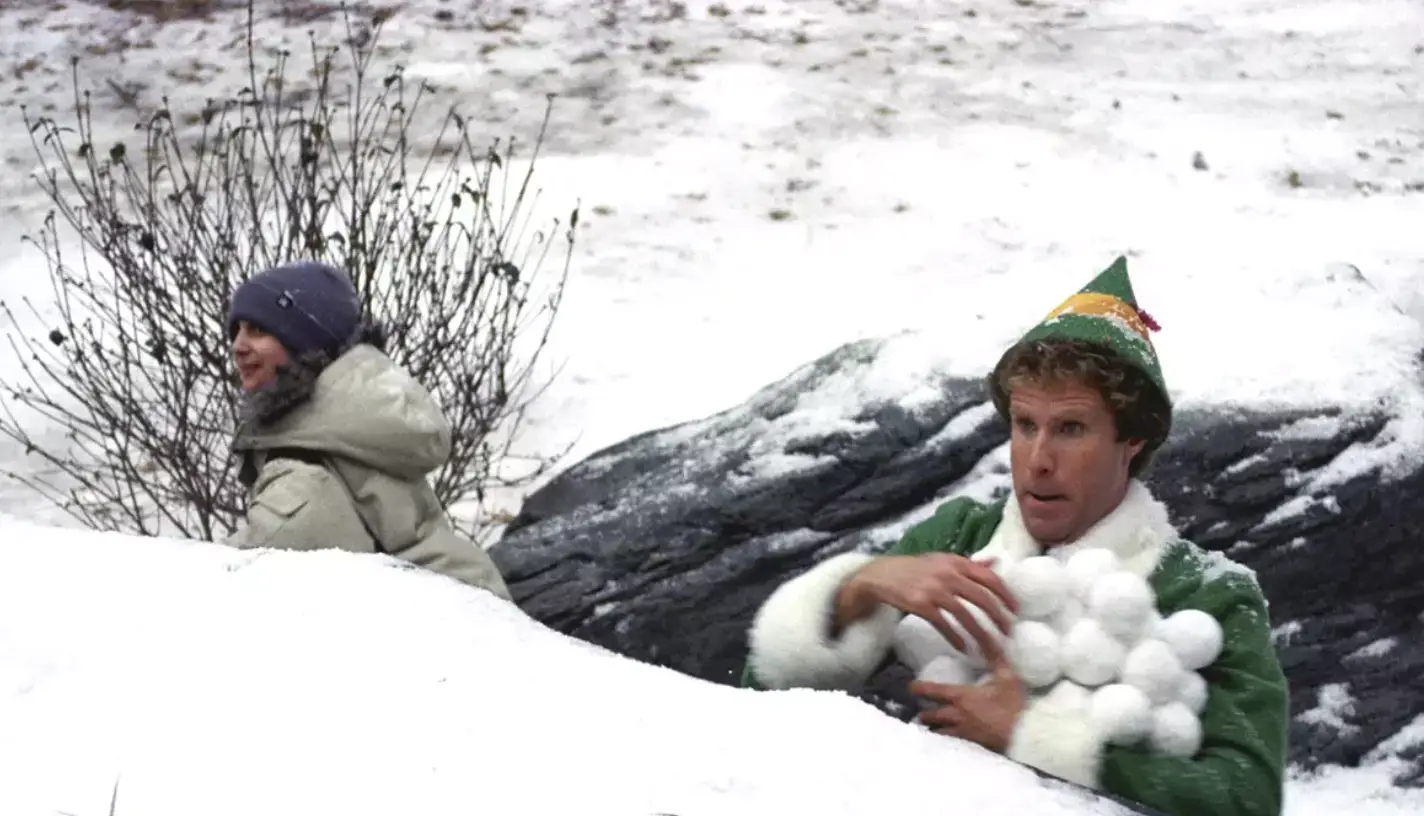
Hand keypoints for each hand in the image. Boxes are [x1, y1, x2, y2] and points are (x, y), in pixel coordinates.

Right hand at [835, 553, 1018, 660]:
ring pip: (966, 615)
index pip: (989, 577)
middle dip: (999, 617)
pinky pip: (944, 625)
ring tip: (990, 647)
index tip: (1016, 610)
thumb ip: (969, 563)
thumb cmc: (914, 569)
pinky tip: (963, 648)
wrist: (881, 575)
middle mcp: (948, 574)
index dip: (1006, 595)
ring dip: (981, 634)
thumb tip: (996, 562)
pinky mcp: (921, 604)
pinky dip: (955, 638)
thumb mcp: (942, 560)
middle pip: (982, 598)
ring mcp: (934, 589)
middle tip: (1008, 633)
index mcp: (956, 562)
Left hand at [911, 652, 1026, 753]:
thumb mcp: (1006, 676)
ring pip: (938, 733)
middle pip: (930, 716)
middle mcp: (957, 715)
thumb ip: (996, 657)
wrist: (1024, 734)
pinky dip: (946, 743)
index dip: (919, 688)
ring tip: (931, 729)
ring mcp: (963, 733)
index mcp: (961, 696)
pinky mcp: (971, 746)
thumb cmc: (1013, 704)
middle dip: (924, 714)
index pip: (933, 691)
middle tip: (921, 712)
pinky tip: (947, 744)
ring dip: (933, 730)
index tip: (911, 687)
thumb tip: (990, 638)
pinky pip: (952, 745)